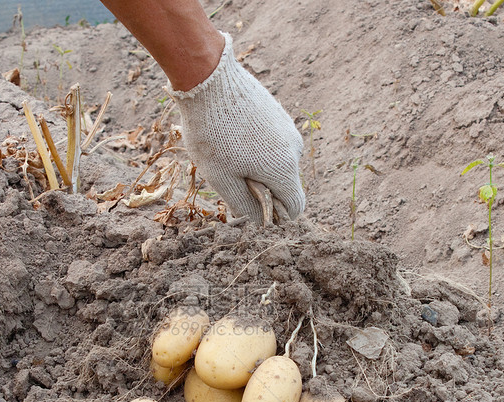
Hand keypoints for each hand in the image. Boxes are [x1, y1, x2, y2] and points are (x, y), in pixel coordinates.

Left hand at [169, 32, 304, 223]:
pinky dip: (256, 147)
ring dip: (256, 167)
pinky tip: (230, 134)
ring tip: (226, 151)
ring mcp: (288, 129)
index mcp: (284, 169)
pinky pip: (272, 143)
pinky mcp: (278, 114)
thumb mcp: (222, 178)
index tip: (249, 206)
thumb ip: (245, 205)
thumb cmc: (212, 132)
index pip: (295, 208)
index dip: (275, 217)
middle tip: (228, 174)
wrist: (209, 78)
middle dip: (261, 189)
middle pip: (285, 185)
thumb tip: (260, 222)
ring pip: (277, 163)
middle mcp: (294, 149)